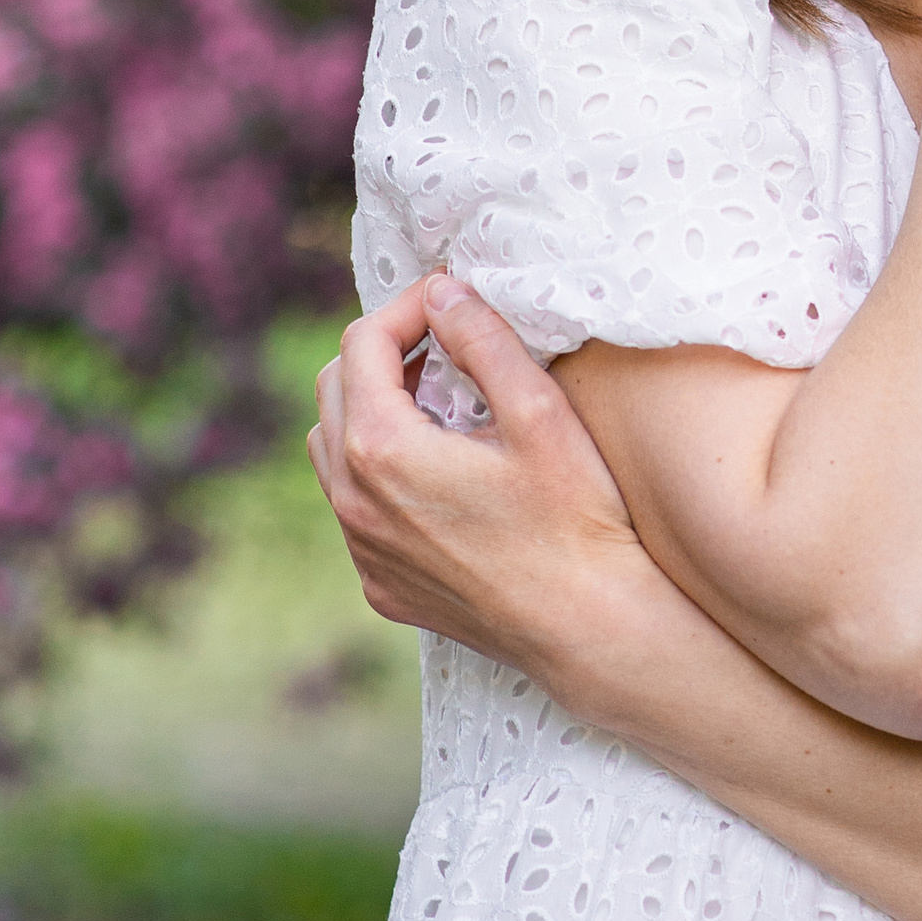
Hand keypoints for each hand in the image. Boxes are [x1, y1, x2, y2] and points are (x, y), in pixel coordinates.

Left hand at [311, 274, 652, 689]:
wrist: (589, 630)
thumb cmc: (575, 520)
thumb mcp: (538, 412)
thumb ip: (483, 339)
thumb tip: (442, 291)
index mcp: (382, 450)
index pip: (363, 343)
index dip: (408, 306)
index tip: (452, 297)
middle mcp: (354, 503)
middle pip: (334, 388)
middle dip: (383, 351)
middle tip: (444, 343)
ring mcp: (363, 552)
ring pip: (331, 450)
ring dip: (371, 409)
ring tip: (437, 399)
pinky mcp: (381, 586)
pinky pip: (354, 508)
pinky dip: (379, 471)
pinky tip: (441, 472)